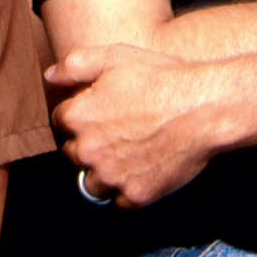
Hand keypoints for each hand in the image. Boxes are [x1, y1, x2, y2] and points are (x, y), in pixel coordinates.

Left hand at [46, 42, 219, 208]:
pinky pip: (120, 200)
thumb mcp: (117, 56)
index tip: (101, 111)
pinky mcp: (135, 195)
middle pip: (73, 154)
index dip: (81, 114)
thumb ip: (76, 65)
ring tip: (129, 155)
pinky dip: (128, 189)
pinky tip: (144, 169)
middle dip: (89, 144)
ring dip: (103, 173)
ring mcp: (112, 176)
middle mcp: (88, 151)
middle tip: (118, 132)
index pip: (61, 121)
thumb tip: (50, 77)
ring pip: (92, 183)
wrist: (205, 108)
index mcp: (78, 116)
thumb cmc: (163, 78)